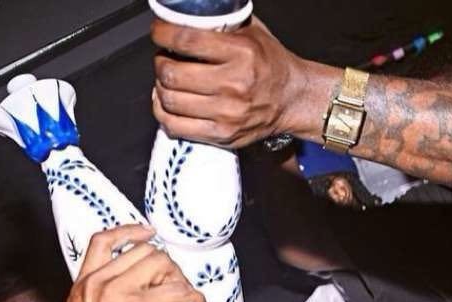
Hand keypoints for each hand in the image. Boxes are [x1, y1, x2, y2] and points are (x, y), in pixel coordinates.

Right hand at [57, 225, 206, 301]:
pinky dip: (192, 298)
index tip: (148, 233)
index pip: (102, 241)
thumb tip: (123, 299)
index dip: (129, 231)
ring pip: (160, 263)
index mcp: (83, 286)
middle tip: (175, 285)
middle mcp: (98, 283)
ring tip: (185, 300)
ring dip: (179, 279)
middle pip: (141, 251)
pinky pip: (176, 291)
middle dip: (165, 266)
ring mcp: (118, 294)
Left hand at [151, 17, 314, 146]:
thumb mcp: (252, 33)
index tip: (158, 32)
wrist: (293, 99)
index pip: (187, 40)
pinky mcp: (222, 135)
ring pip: (170, 100)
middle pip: (172, 73)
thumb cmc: (270, 64)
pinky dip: (163, 113)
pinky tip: (166, 103)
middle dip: (160, 62)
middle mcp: (234, 84)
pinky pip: (175, 126)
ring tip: (166, 80)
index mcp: (241, 53)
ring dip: (160, 87)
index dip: (163, 34)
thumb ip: (223, 23)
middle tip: (164, 58)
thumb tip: (188, 15)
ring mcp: (227, 113)